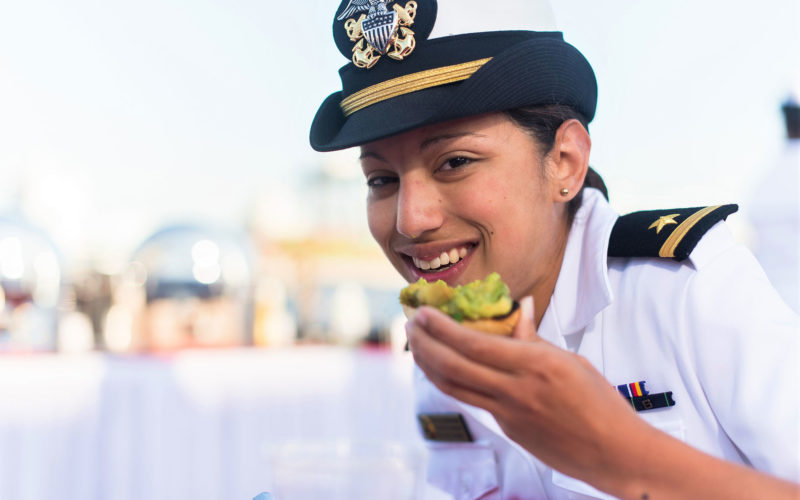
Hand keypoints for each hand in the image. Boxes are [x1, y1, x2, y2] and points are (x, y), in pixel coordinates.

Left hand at [407, 297, 799, 499]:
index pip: (473, 344)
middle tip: (410, 325)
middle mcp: (515, 391)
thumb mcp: (570, 360)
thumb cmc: (600, 402)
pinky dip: (451, 382)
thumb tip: (519, 309)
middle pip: (452, 367)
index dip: (441, 328)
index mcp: (534, 365)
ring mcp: (507, 415)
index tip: (423, 312)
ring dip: (428, 365)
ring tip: (417, 345)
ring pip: (453, 388)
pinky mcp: (507, 431)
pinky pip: (472, 401)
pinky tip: (445, 370)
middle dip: (424, 344)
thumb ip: (535, 339)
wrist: (615, 454)